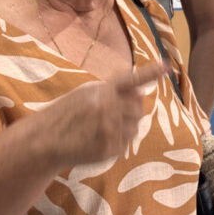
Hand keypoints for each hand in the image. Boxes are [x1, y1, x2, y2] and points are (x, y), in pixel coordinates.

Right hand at [42, 61, 168, 167]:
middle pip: (139, 107)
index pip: (131, 79)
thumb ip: (111, 91)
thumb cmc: (65, 114)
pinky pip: (127, 142)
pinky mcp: (110, 149)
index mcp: (100, 90)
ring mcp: (110, 130)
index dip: (151, 72)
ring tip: (104, 126)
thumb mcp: (85, 93)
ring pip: (136, 126)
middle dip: (132, 109)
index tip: (167, 65)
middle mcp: (107, 108)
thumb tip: (140, 94)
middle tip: (115, 112)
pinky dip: (119, 140)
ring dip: (127, 125)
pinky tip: (100, 138)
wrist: (45, 140)